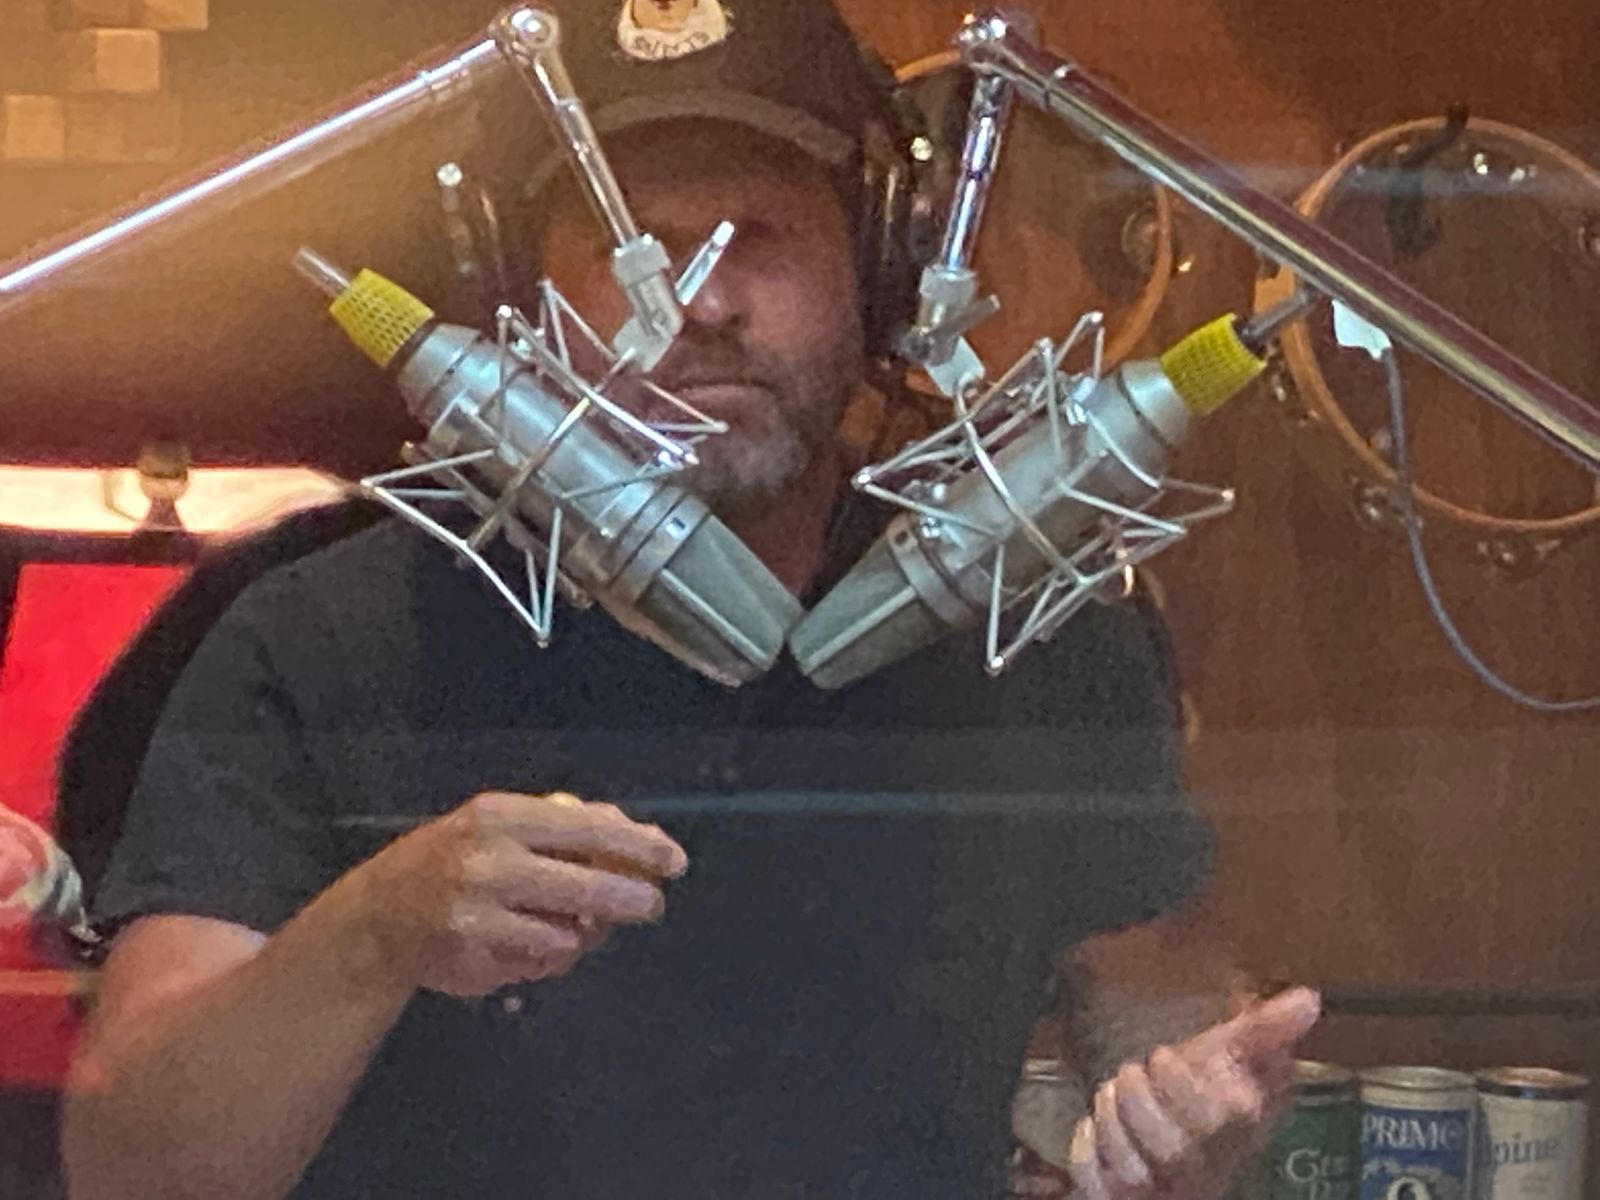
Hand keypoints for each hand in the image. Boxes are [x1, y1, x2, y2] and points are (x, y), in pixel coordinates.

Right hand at [346, 791, 687, 997]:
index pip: (588, 829)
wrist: (379, 914)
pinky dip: (551, 957)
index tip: (674, 861)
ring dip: (584, 935)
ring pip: (569, 935)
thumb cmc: (457, 858)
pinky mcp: (474, 960)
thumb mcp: (504, 825)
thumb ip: (569, 827)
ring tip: (574, 926)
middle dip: (631, 900)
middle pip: (588, 888)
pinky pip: (540, 963)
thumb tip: (641, 835)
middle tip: (651, 906)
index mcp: (502, 816)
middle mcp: (489, 862)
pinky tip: (532, 945)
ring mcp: (478, 915)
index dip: (639, 847)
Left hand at [1067, 986, 1320, 1198]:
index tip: (1163, 1056)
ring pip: (1134, 1173)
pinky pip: (1096, 1184)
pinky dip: (1086, 1152)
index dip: (1186, 1086)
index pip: (1226, 1119)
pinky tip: (1091, 1129)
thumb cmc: (1203, 1093)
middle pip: (1175, 1151)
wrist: (1172, 1136)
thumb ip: (1263, 1030)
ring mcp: (1164, 1189)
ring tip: (1111, 1094)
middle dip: (1142, 1102)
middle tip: (1130, 1072)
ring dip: (1112, 1123)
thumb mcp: (1228, 1055)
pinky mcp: (1121, 1198)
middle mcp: (1205, 1169)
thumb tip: (1310, 998)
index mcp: (1236, 1132)